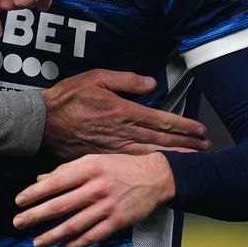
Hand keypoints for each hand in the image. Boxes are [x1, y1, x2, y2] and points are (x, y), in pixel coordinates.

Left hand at [12, 153, 173, 246]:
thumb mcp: (94, 161)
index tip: (19, 201)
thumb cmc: (120, 166)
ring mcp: (106, 207)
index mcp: (88, 169)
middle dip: (36, 215)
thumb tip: (40, 179)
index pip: (55, 182)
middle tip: (18, 223)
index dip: (35, 193)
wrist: (155, 177)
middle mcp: (96, 188)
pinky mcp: (116, 222)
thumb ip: (67, 170)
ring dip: (52, 235)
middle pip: (60, 205)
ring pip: (73, 225)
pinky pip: (91, 236)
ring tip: (36, 242)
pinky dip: (74, 244)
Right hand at [40, 69, 209, 158]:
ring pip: (150, 154)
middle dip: (186, 144)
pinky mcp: (104, 159)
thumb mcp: (97, 78)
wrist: (42, 123)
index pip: (162, 120)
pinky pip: (132, 163)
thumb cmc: (68, 97)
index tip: (201, 130)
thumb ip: (127, 80)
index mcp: (123, 111)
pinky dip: (150, 165)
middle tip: (206, 148)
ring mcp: (114, 149)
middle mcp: (122, 133)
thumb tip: (152, 83)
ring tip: (193, 160)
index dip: (184, 126)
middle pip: (161, 140)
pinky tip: (160, 168)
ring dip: (173, 156)